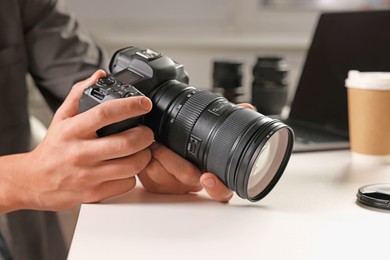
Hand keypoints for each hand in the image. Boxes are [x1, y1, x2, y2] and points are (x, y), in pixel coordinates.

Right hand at [0, 70, 153, 211]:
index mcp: (72, 130)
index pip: (105, 113)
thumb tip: (99, 75)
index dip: (130, 106)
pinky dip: (133, 175)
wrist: (33, 182)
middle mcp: (80, 152)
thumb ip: (80, 94)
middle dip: (146, 135)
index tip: (144, 103)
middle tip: (147, 132)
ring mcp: (88, 175)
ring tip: (142, 150)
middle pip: (126, 142)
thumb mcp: (61, 117)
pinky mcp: (94, 193)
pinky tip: (127, 168)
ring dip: (144, 156)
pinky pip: (126, 183)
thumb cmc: (52, 148)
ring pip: (131, 165)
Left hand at [137, 102, 254, 202]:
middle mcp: (193, 186)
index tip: (207, 177)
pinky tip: (148, 150)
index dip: (217, 187)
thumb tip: (248, 110)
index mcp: (212, 178)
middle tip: (161, 145)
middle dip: (173, 158)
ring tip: (155, 142)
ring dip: (158, 154)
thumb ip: (231, 124)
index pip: (222, 193)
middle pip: (187, 178)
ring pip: (164, 175)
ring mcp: (173, 187)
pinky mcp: (154, 186)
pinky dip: (146, 158)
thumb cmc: (191, 150)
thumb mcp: (211, 139)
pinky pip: (148, 174)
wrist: (165, 158)